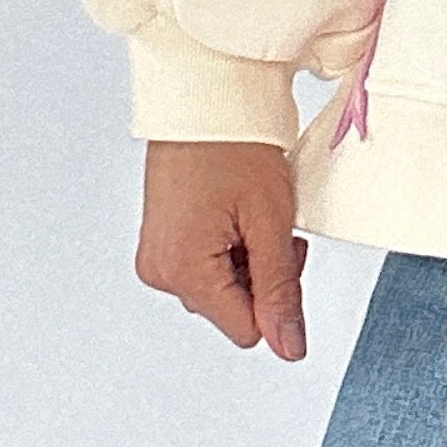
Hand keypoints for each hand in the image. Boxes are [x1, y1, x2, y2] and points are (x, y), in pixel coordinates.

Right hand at [137, 140, 307, 359]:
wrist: (203, 98)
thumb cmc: (234, 145)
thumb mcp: (270, 222)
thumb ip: (280, 291)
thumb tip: (289, 347)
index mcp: (184, 271)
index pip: (246, 329)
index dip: (276, 296)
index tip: (282, 249)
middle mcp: (160, 271)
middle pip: (232, 309)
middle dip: (261, 274)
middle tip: (267, 223)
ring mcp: (157, 256)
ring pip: (221, 288)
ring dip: (246, 259)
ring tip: (247, 211)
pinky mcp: (160, 241)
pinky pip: (204, 266)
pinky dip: (227, 247)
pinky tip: (230, 211)